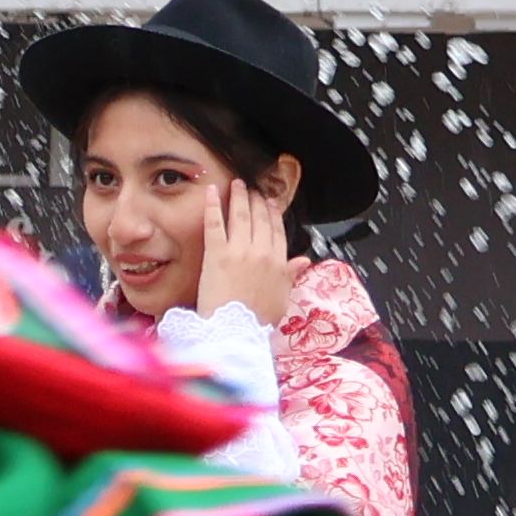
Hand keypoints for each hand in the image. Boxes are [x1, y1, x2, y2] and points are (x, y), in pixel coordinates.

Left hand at [196, 180, 295, 321]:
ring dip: (239, 196)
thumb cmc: (258, 321)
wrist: (236, 332)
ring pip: (240, 216)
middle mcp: (261, 252)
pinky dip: (212, 204)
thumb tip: (305, 260)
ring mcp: (238, 250)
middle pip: (260, 219)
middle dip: (257, 201)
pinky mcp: (216, 254)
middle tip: (253, 188)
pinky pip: (214, 223)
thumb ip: (291, 275)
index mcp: (279, 262)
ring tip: (237, 184)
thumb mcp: (282, 298)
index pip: (277, 231)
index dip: (274, 214)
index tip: (271, 202)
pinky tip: (210, 190)